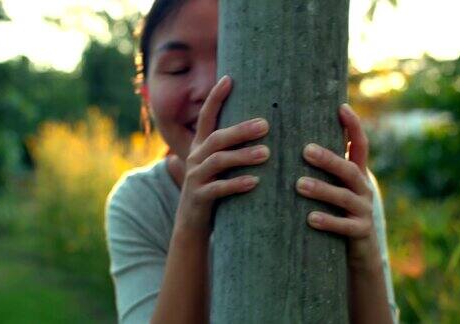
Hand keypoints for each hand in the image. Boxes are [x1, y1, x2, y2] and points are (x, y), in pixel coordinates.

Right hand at [176, 76, 269, 231]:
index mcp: (201, 146)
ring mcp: (196, 177)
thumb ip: (231, 147)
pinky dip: (236, 184)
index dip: (215, 97)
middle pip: (217, 138)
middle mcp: (196, 158)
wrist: (192, 223)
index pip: (206, 117)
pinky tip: (255, 182)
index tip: (228, 78)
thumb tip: (263, 125)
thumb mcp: (219, 166)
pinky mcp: (199, 197)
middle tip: (266, 125)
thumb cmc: (214, 189)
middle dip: (241, 130)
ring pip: (218, 161)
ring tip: (266, 153)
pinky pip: (218, 189)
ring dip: (243, 156)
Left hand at [296, 104, 379, 269]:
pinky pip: (344, 226)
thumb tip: (292, 142)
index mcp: (356, 175)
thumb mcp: (333, 188)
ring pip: (344, 197)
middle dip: (328, 159)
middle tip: (306, 150)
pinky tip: (309, 218)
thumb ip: (321, 170)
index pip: (360, 146)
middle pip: (348, 169)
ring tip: (299, 185)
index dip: (353, 127)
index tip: (341, 107)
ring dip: (321, 190)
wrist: (359, 252)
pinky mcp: (360, 232)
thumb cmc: (336, 213)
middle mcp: (363, 189)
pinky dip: (328, 221)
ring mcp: (363, 211)